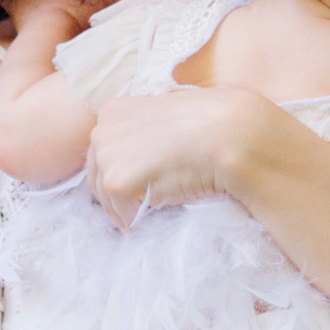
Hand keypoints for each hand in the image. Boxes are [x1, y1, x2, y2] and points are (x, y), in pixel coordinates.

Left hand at [86, 87, 263, 223]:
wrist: (230, 135)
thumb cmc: (214, 120)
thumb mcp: (172, 110)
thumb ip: (151, 125)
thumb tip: (153, 143)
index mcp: (115, 110)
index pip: (104, 149)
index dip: (121, 168)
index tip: (135, 183)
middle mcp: (103, 129)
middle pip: (98, 172)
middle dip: (115, 191)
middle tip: (135, 207)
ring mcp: (108, 155)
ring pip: (106, 195)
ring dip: (124, 208)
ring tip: (145, 214)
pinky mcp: (117, 181)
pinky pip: (120, 211)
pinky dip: (133, 220)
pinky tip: (150, 218)